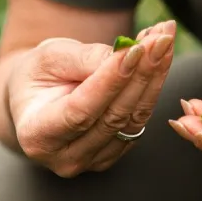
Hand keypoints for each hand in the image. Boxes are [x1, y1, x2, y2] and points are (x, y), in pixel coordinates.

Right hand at [7, 21, 176, 176]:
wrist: (38, 98)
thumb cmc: (38, 75)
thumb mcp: (49, 58)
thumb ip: (85, 59)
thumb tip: (127, 55)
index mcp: (38, 136)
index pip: (81, 111)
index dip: (111, 81)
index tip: (135, 49)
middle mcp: (66, 158)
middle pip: (113, 116)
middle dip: (141, 73)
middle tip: (160, 38)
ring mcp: (93, 161)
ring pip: (133, 120)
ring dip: (154, 77)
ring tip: (164, 40)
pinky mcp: (114, 154)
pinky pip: (140, 121)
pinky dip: (153, 87)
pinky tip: (159, 58)